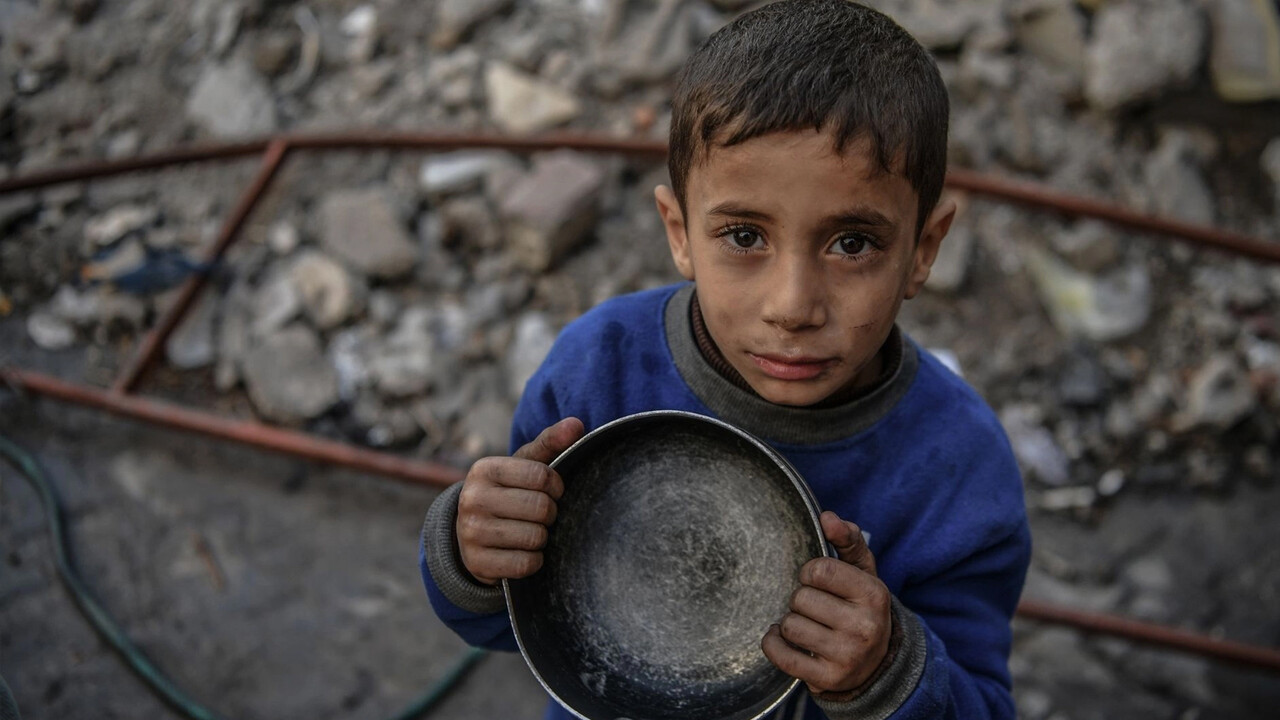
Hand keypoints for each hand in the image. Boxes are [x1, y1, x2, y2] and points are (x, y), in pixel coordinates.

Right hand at [456, 417, 584, 585]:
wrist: (469, 532)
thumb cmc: (508, 491)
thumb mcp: (524, 464)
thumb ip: (550, 442)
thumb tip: (577, 423)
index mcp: (484, 469)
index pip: (541, 475)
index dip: (557, 486)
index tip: (554, 491)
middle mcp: (472, 499)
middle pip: (541, 508)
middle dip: (550, 513)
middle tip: (542, 515)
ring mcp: (471, 533)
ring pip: (535, 538)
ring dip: (543, 538)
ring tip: (531, 531)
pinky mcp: (477, 563)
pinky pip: (526, 564)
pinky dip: (534, 561)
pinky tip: (524, 552)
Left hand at [761, 511, 891, 697]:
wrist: (875, 665)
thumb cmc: (860, 607)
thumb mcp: (862, 572)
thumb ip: (847, 539)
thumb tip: (827, 517)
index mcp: (874, 595)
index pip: (820, 570)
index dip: (810, 572)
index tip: (818, 581)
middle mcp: (865, 627)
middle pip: (801, 598)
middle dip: (801, 599)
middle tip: (816, 609)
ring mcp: (847, 656)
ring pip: (789, 625)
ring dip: (791, 623)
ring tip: (808, 626)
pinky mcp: (827, 679)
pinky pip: (780, 654)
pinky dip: (773, 643)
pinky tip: (783, 639)